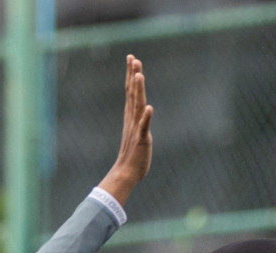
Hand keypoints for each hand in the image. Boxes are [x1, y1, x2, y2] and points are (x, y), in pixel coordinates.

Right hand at [96, 55, 153, 205]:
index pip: (131, 91)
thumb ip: (139, 120)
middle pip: (132, 93)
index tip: (131, 58)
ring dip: (138, 90)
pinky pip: (144, 127)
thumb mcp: (137, 132)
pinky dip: (146, 118)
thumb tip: (143, 109)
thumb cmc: (133, 154)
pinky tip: (149, 108)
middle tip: (133, 58)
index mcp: (131, 116)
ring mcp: (136, 128)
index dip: (131, 74)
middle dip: (133, 75)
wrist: (126, 172)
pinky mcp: (142, 139)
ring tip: (139, 75)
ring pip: (137, 105)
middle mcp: (132, 119)